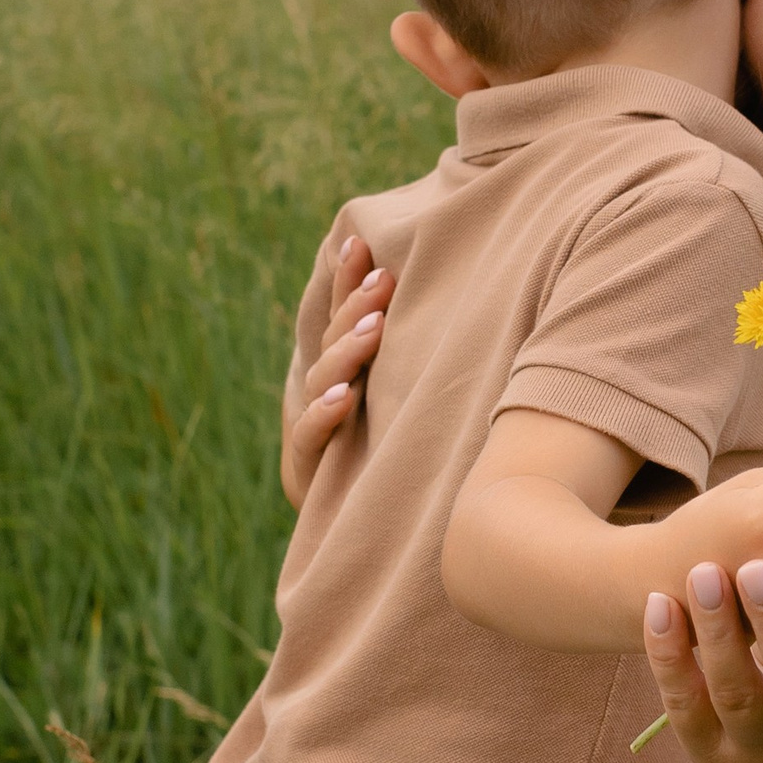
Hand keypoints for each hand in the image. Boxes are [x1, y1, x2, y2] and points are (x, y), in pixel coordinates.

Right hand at [282, 236, 390, 506]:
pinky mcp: (310, 464)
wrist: (356, 520)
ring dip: (348, 352)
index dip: (347, 281)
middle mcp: (328, 388)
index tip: (360, 242)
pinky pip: (313, 433)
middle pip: (335, 338)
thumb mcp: (407, 402)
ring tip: (374, 330)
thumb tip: (452, 305)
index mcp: (347, 368)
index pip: (344, 315)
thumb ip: (417, 358)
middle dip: (354, 307)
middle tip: (382, 281)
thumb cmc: (391, 452)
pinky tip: (344, 395)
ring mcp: (317, 423)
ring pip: (324, 378)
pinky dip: (326, 413)